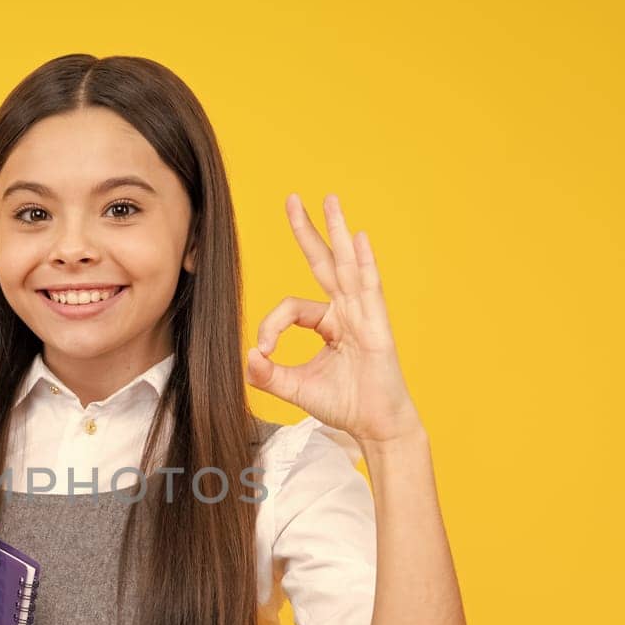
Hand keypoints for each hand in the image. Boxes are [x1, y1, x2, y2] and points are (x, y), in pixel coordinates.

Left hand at [246, 193, 424, 444]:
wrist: (374, 426)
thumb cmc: (342, 404)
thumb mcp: (294, 388)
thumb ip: (268, 374)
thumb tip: (247, 356)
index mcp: (328, 322)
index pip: (290, 308)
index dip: (271, 326)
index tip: (263, 352)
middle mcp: (346, 311)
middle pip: (324, 263)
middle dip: (308, 230)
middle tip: (292, 198)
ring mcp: (363, 315)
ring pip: (347, 266)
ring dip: (337, 232)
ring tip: (329, 200)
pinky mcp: (376, 326)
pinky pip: (369, 289)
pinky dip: (365, 263)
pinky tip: (359, 239)